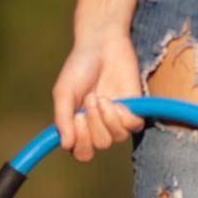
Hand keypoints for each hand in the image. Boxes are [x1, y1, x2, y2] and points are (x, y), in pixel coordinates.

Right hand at [51, 32, 144, 161]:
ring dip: (108, 118)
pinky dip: (124, 116)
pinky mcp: (134, 111)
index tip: (77, 119)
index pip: (81, 153)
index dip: (81, 143)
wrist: (103, 45)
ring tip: (101, 97)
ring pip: (117, 138)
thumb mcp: (64, 91)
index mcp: (78, 126)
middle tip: (90, 99)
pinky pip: (133, 127)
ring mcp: (117, 120)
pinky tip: (117, 100)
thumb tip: (65, 145)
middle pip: (100, 146)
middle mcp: (98, 127)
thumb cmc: (79, 67)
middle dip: (94, 125)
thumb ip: (62, 118)